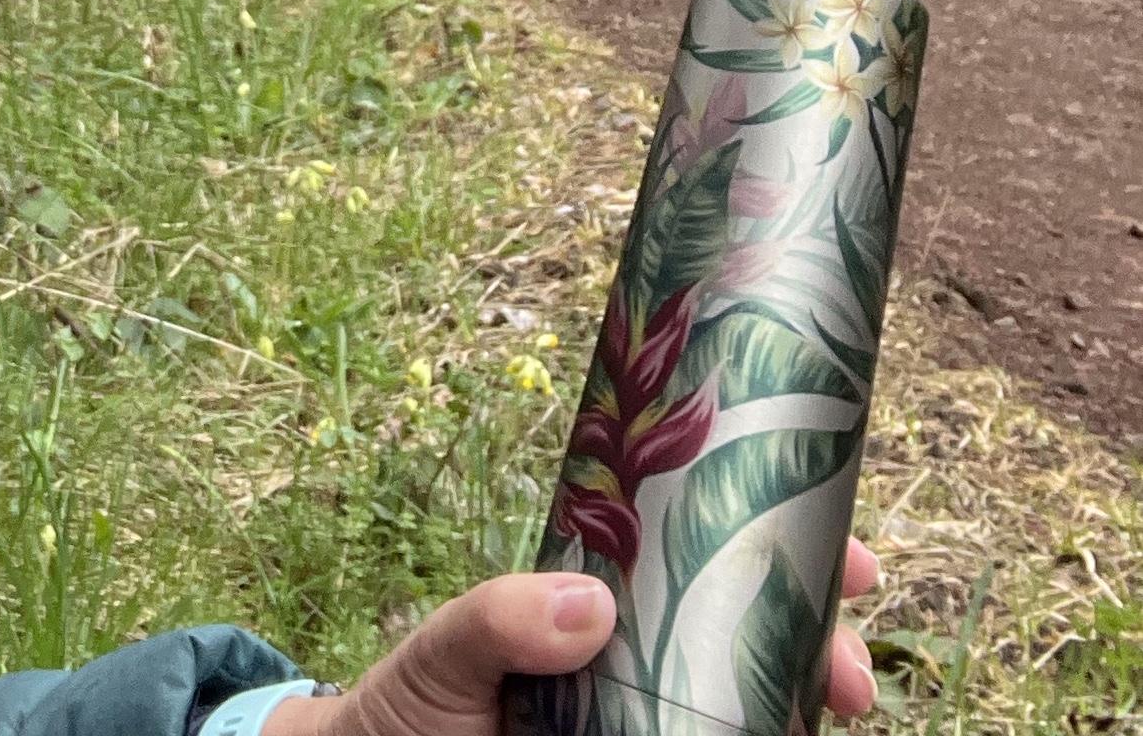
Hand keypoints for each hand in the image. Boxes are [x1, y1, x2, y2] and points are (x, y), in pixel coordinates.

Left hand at [263, 537, 880, 735]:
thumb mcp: (444, 648)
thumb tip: (590, 603)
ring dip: (805, 704)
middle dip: (822, 646)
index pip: (712, 558)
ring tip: (836, 707)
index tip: (853, 559)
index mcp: (608, 605)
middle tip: (850, 673)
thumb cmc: (410, 707)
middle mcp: (643, 661)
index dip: (792, 546)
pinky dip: (758, 733)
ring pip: (754, 711)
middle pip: (759, 643)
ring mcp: (649, 718)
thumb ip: (497, 619)